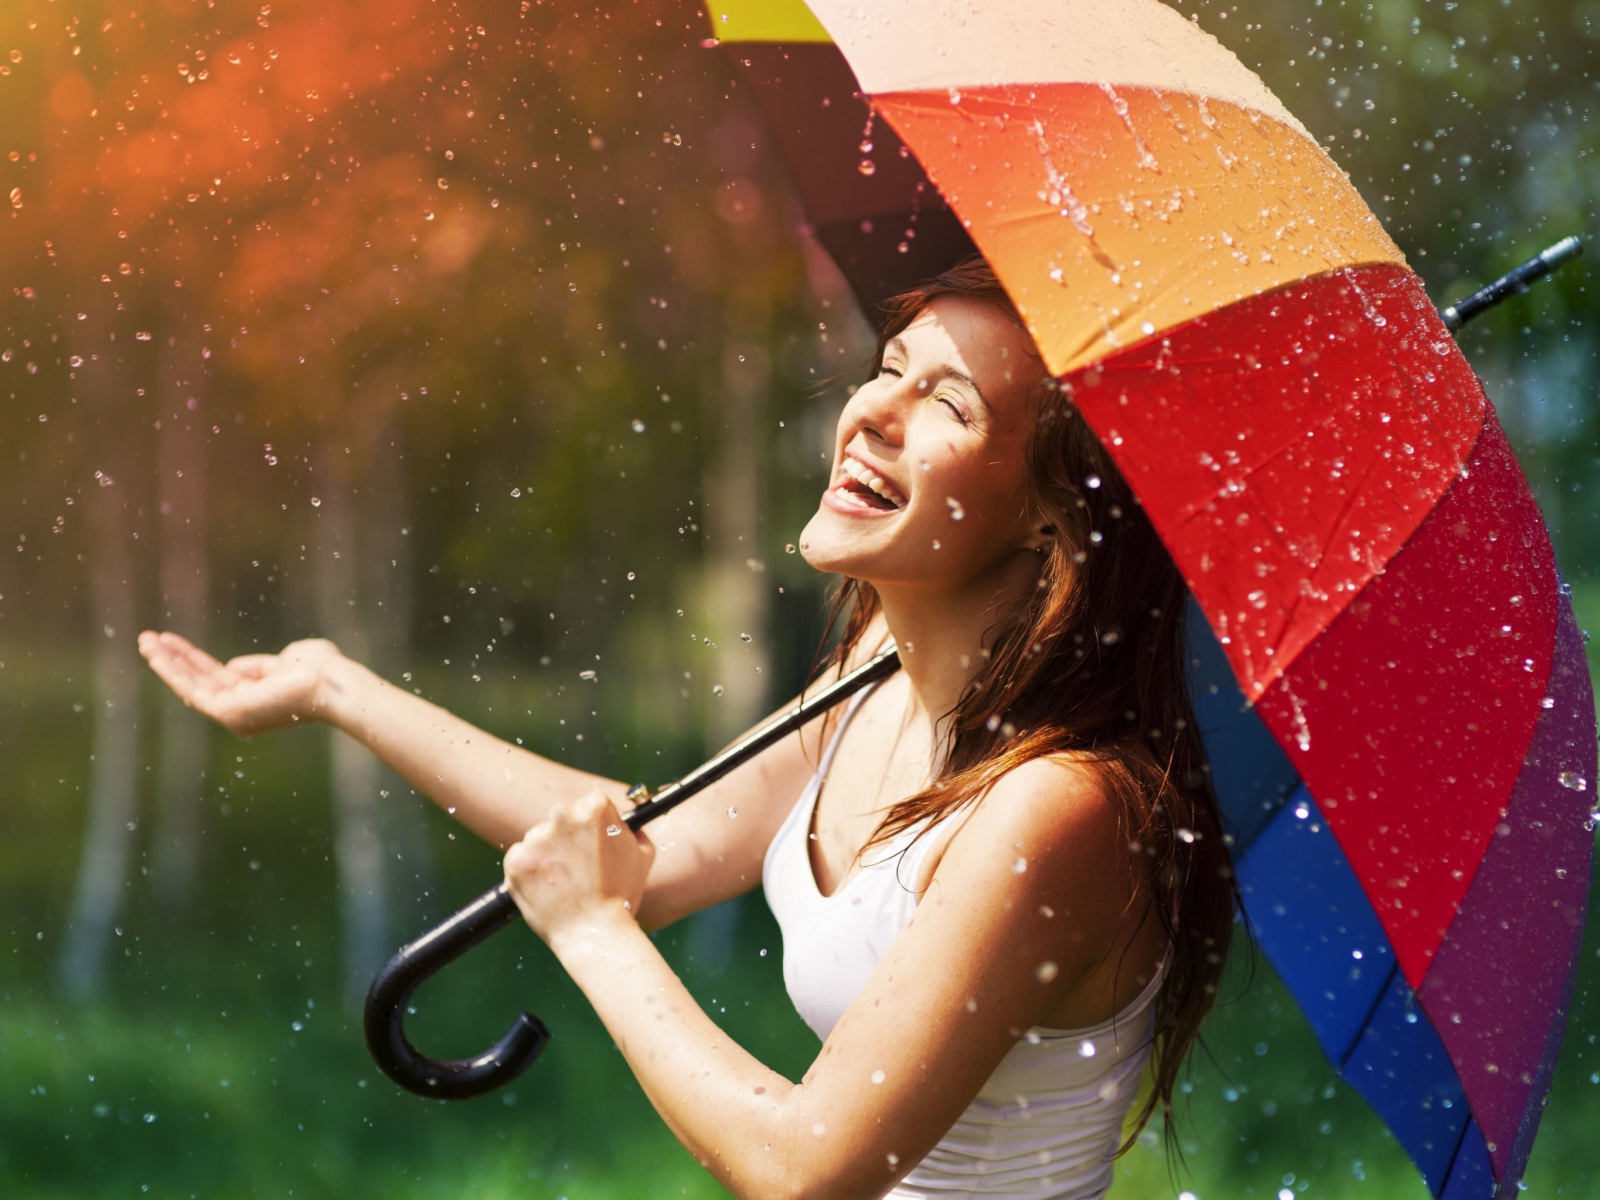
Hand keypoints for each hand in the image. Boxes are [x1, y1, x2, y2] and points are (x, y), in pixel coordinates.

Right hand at [137, 631, 343, 737]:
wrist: (332, 683)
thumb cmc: (320, 671)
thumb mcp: (286, 661)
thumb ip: (258, 665)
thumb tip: (231, 667)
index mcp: (257, 699)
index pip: (218, 678)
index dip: (194, 660)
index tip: (173, 642)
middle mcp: (243, 712)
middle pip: (199, 683)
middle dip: (173, 661)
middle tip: (149, 640)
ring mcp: (234, 715)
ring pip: (190, 687)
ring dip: (165, 663)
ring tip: (144, 641)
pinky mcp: (228, 713)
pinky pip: (192, 690)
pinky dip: (172, 671)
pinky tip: (156, 653)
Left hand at [504, 791, 655, 944]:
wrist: (594, 933)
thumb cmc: (622, 897)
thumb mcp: (643, 856)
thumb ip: (633, 829)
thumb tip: (626, 818)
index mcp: (595, 809)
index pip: (588, 804)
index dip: (592, 827)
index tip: (593, 846)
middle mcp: (563, 816)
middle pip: (561, 818)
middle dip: (567, 838)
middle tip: (578, 868)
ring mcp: (537, 838)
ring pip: (539, 839)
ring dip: (546, 855)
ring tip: (563, 883)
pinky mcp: (517, 860)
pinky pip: (520, 858)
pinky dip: (528, 871)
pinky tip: (546, 888)